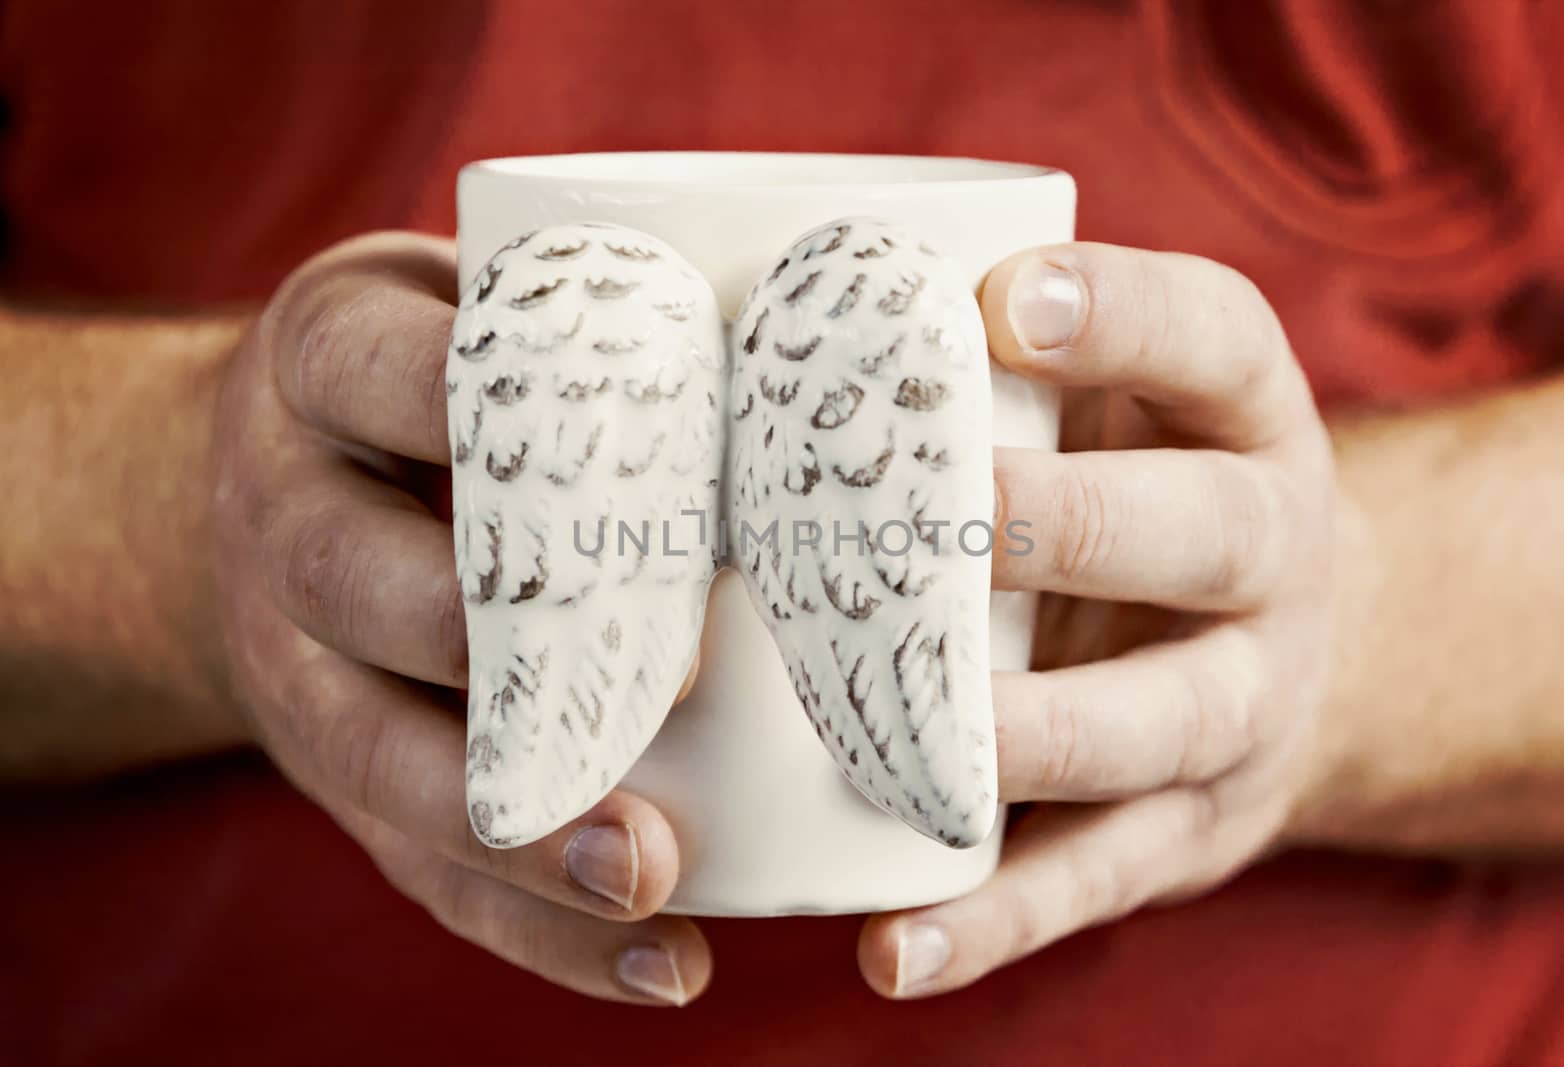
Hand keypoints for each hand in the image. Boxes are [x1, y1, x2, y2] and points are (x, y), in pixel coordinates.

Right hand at [209, 233, 707, 1004]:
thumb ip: (593, 313)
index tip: (659, 472)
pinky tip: (664, 964)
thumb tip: (834, 338)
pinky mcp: (334, 775)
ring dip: (518, 829)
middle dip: (515, 644)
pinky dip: (540, 933)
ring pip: (375, 754)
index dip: (511, 425)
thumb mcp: (469, 297)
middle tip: (685, 678)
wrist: (262, 477)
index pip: (390, 373)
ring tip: (655, 873)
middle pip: (364, 583)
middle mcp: (281, 512)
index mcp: (322, 361)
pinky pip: (416, 869)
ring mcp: (288, 658)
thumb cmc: (434, 375)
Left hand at [858, 242, 1338, 996]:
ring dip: (1039, 731)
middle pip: (1201, 531)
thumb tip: (764, 300)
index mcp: (1244, 419)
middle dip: (1070, 522)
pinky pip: (1098, 876)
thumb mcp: (1124, 400)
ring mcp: (1244, 702)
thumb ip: (1007, 363)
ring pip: (1158, 721)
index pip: (1212, 338)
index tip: (1001, 301)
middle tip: (942, 513)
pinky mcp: (1189, 829)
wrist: (1296, 642)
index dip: (1118, 315)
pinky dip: (998, 918)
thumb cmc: (1143, 486)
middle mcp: (1271, 553)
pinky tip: (898, 949)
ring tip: (928, 737)